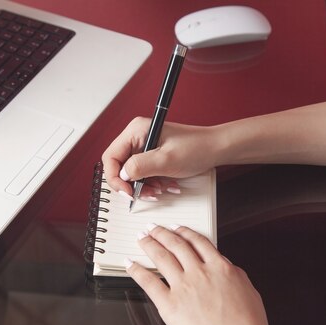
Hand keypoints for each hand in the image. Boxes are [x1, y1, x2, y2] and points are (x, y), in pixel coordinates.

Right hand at [101, 117, 222, 195]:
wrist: (215, 148)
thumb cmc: (196, 148)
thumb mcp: (166, 160)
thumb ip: (140, 167)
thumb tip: (122, 175)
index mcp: (136, 130)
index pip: (111, 157)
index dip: (115, 178)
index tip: (128, 193)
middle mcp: (136, 136)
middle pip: (119, 166)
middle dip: (132, 184)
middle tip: (147, 194)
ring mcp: (143, 146)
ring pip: (131, 173)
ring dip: (143, 186)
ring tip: (159, 189)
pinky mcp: (150, 155)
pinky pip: (142, 173)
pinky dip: (151, 183)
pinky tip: (164, 185)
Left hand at [125, 224, 289, 324]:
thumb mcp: (248, 291)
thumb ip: (233, 275)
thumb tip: (225, 268)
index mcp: (221, 268)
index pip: (198, 242)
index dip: (185, 232)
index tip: (177, 229)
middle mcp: (200, 272)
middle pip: (177, 245)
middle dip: (163, 233)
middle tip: (154, 229)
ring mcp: (183, 287)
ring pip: (161, 257)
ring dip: (149, 244)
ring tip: (142, 238)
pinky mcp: (169, 304)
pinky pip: (148, 282)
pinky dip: (137, 271)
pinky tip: (131, 265)